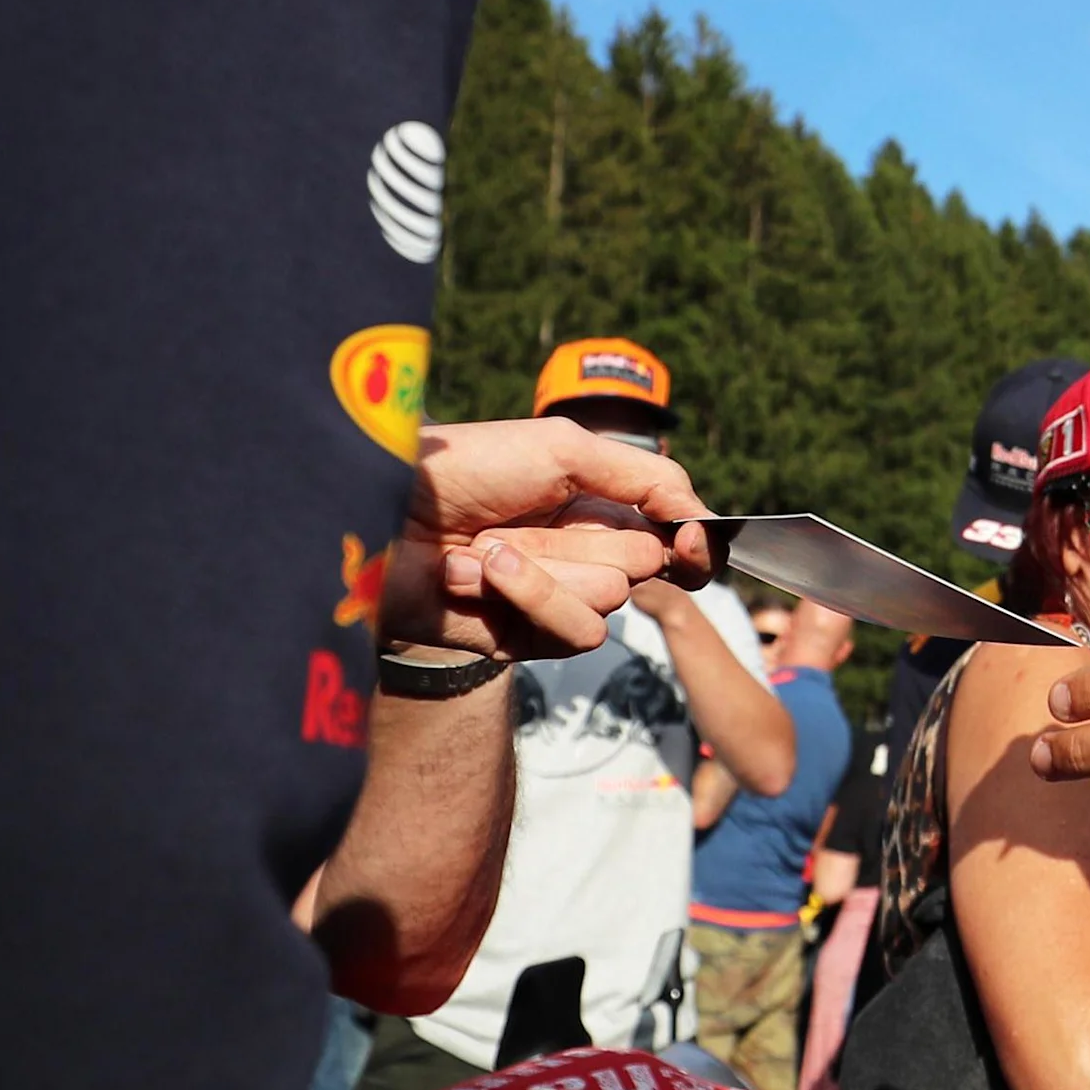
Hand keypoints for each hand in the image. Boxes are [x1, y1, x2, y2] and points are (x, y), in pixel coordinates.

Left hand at [386, 416, 719, 660]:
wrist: (386, 514)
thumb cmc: (469, 468)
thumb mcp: (566, 449)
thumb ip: (647, 477)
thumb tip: (703, 519)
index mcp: (591, 506)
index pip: (670, 536)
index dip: (689, 540)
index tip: (693, 538)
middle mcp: (576, 554)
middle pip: (645, 566)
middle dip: (594, 542)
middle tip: (530, 521)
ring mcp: (550, 600)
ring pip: (610, 601)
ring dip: (549, 569)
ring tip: (487, 547)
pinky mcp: (523, 640)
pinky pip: (573, 631)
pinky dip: (527, 596)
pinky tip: (473, 574)